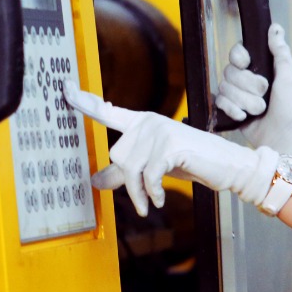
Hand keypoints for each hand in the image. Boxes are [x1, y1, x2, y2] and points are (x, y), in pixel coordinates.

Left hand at [65, 81, 279, 215]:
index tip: (64, 89)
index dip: (83, 101)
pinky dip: (152, 192)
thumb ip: (124, 171)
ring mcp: (160, 130)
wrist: (227, 167)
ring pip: (131, 169)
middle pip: (117, 156)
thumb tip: (95, 181)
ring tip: (151, 202)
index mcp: (141, 122)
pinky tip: (160, 198)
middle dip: (129, 183)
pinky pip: (148, 175)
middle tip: (145, 198)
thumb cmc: (191, 164)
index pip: (106, 111)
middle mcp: (148, 121)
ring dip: (140, 193)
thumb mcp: (151, 168)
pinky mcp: (171, 145)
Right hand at [214, 24, 291, 155]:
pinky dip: (233, 110)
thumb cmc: (290, 109)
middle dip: (247, 85)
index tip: (246, 63)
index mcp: (259, 69)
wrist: (283, 137)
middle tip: (264, 94)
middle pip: (229, 71)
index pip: (236, 53)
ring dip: (244, 101)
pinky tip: (244, 117)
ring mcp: (235, 96)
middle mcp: (244, 81)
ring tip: (258, 110)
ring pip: (224, 88)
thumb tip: (275, 28)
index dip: (238, 57)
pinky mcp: (229, 111)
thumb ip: (280, 52)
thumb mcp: (289, 77)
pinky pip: (219, 103)